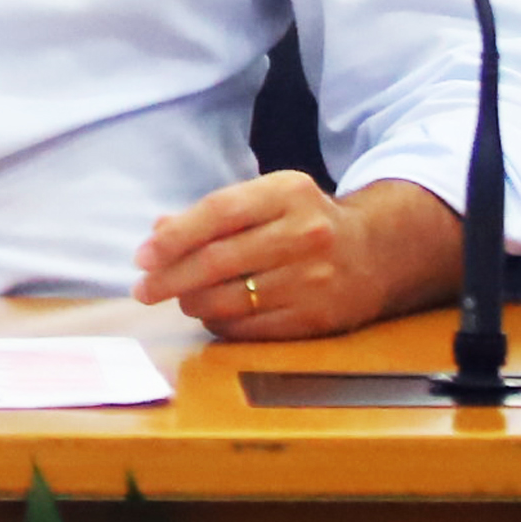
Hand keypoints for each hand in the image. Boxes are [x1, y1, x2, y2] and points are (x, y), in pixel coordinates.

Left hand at [130, 170, 464, 338]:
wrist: (377, 252)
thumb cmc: (305, 223)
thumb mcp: (268, 200)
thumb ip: (215, 214)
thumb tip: (158, 232)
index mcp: (289, 193)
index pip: (219, 212)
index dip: (175, 236)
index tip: (143, 256)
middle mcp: (305, 234)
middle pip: (218, 260)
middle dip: (170, 278)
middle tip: (144, 289)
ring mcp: (313, 279)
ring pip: (230, 299)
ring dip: (192, 303)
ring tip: (181, 299)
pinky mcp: (317, 317)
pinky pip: (249, 328)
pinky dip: (220, 324)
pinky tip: (213, 314)